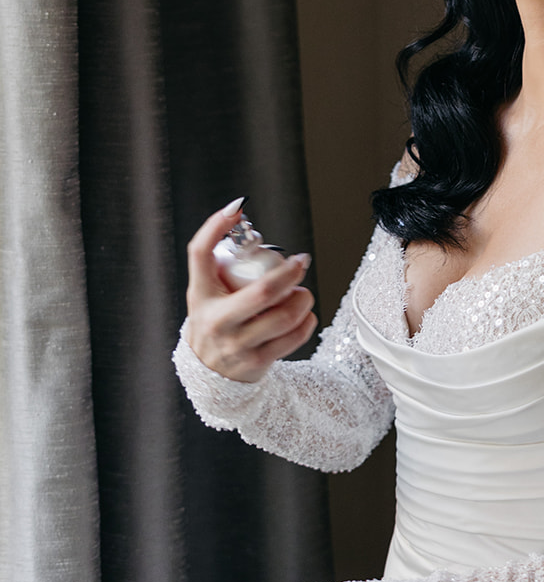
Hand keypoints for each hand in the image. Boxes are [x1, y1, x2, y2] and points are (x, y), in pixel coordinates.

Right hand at [185, 202, 316, 382]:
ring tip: (304, 293)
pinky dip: (306, 322)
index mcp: (199, 295)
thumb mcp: (207, 295)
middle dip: (289, 273)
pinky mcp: (256, 362)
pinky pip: (291, 338)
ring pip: (283, 317)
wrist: (209, 374)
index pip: (199, 254)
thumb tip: (240, 216)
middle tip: (301, 262)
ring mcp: (235, 344)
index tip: (236, 207)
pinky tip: (306, 315)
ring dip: (302, 300)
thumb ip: (221, 267)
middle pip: (261, 292)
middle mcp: (215, 321)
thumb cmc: (215, 322)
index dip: (215, 226)